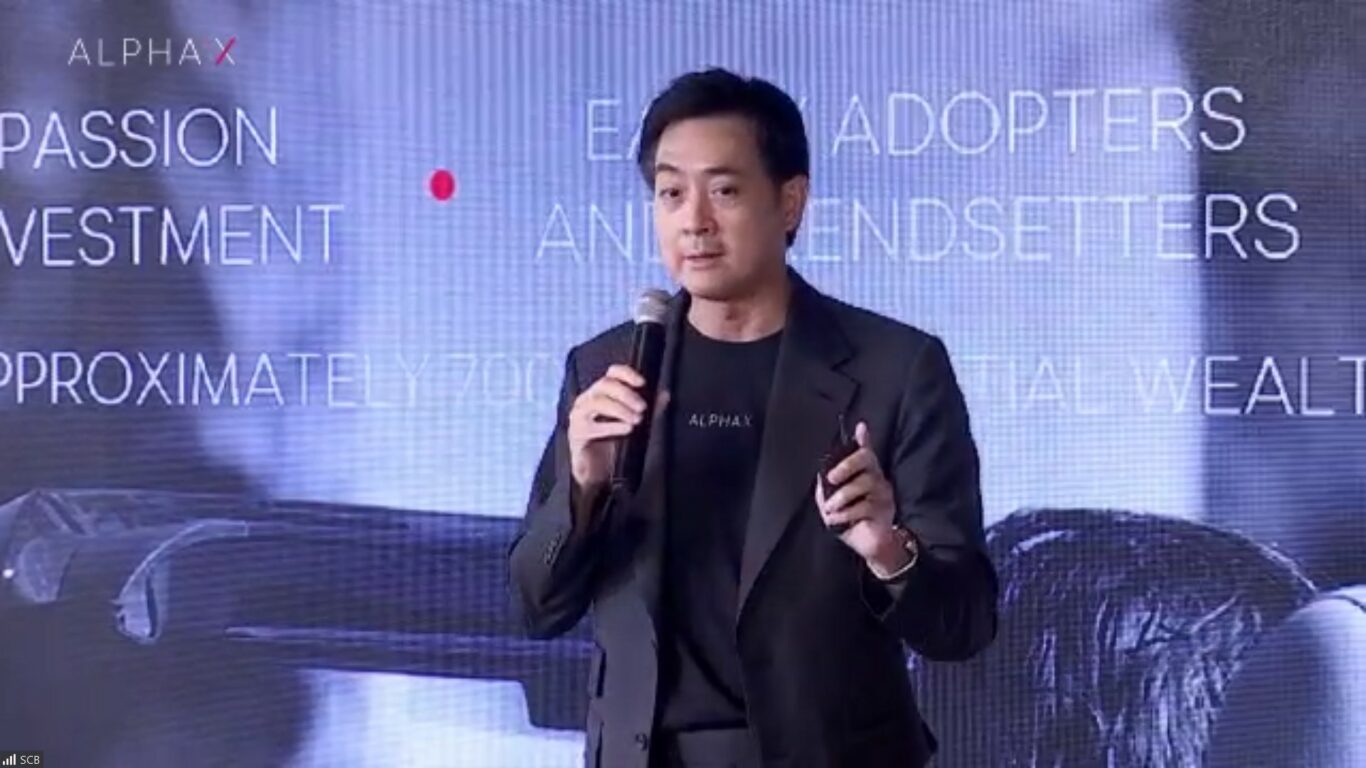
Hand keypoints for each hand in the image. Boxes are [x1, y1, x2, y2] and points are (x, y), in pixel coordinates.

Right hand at [568, 364, 647, 491]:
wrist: (598, 472)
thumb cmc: (615, 443)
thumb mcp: (634, 423)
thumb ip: (648, 409)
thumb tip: (665, 396)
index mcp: (602, 393)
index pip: (612, 373)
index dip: (626, 374)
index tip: (642, 383)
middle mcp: (588, 399)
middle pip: (605, 384)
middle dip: (626, 394)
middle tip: (642, 407)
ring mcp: (579, 415)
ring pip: (597, 401)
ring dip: (619, 409)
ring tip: (636, 420)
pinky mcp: (576, 432)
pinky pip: (592, 425)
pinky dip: (611, 426)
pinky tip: (626, 429)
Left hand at [814, 421, 910, 574]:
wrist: (868, 546)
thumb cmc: (850, 521)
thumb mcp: (831, 503)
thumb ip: (826, 487)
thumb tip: (821, 474)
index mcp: (863, 474)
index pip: (866, 452)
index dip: (864, 439)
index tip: (861, 427)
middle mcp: (876, 479)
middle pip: (867, 460)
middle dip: (847, 465)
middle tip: (832, 478)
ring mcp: (883, 494)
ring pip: (865, 483)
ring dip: (842, 497)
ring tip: (831, 508)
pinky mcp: (885, 510)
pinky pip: (865, 506)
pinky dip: (846, 514)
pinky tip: (838, 520)